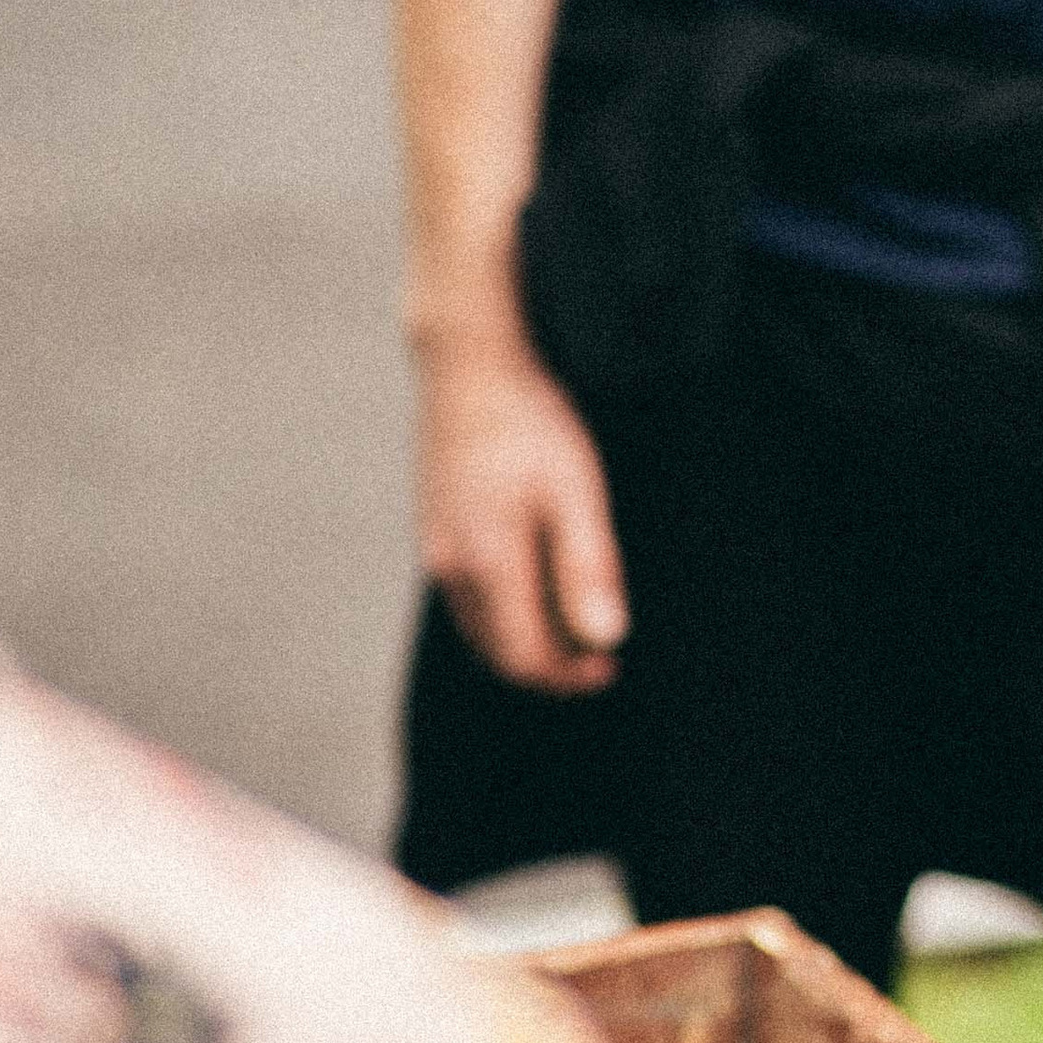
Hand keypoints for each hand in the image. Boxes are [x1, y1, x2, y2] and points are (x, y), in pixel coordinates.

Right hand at [416, 333, 628, 694]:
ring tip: (573, 632)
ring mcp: (436, 551)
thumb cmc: (530, 422)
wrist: (468, 367)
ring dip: (523, 645)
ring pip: (478, 630)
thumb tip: (606, 638)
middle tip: (597, 661)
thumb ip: (589, 567)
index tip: (610, 668)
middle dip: (549, 668)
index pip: (526, 654)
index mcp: (489, 561)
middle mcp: (452, 567)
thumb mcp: (577, 490)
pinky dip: (502, 617)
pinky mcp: (433, 532)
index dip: (570, 675)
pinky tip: (535, 595)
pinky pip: (466, 600)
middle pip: (497, 652)